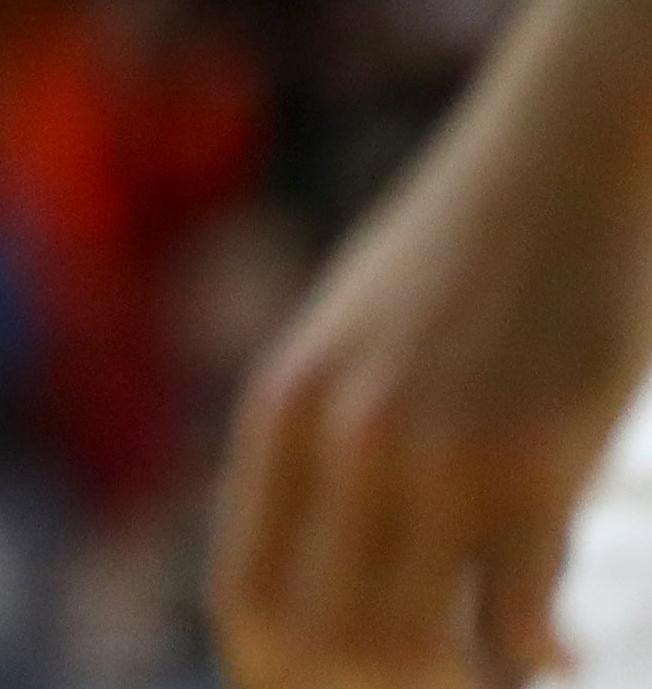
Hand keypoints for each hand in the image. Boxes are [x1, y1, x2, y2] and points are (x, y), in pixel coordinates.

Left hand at [211, 88, 651, 685]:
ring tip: (492, 679)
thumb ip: (323, 442)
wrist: (551, 169)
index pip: (248, 593)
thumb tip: (315, 560)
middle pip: (323, 638)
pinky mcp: (534, 460)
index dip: (272, 676)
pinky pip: (516, 617)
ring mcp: (437, 451)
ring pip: (413, 646)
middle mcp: (343, 437)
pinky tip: (556, 657)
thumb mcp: (349, 344)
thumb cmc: (456, 263)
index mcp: (285, 410)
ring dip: (452, 686)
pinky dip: (533, 660)